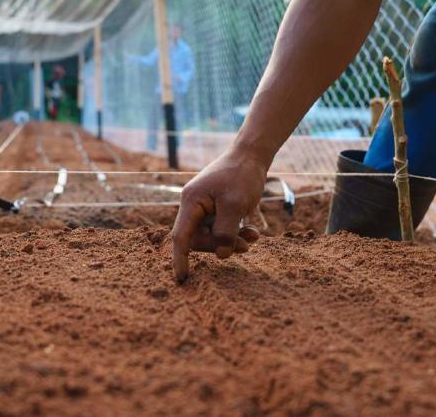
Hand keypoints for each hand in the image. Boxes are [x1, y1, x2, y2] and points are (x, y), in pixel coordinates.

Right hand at [171, 147, 264, 282]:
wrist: (252, 155)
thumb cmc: (242, 175)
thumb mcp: (236, 205)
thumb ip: (226, 232)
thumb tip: (222, 255)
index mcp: (191, 202)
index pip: (181, 237)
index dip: (180, 260)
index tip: (182, 280)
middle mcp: (194, 206)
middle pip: (200, 240)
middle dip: (222, 246)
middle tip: (246, 245)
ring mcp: (206, 208)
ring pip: (214, 236)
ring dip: (233, 240)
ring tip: (254, 237)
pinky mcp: (217, 209)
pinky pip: (222, 229)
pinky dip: (237, 233)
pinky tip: (254, 232)